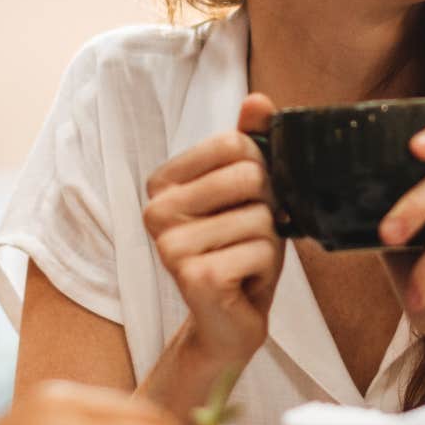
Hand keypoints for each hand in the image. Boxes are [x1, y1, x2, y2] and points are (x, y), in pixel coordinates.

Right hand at [143, 93, 284, 366]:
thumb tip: (257, 101)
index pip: (233, 143)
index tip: (247, 202)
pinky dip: (267, 269)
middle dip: (268, 209)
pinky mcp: (193, 276)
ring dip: (269, 244)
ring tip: (245, 262)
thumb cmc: (239, 251)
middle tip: (250, 237)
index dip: (261, 171)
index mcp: (163, 182)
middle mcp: (156, 211)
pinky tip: (243, 282)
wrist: (228, 323)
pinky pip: (262, 251)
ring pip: (261, 218)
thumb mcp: (249, 193)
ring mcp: (170, 246)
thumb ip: (250, 144)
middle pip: (251, 176)